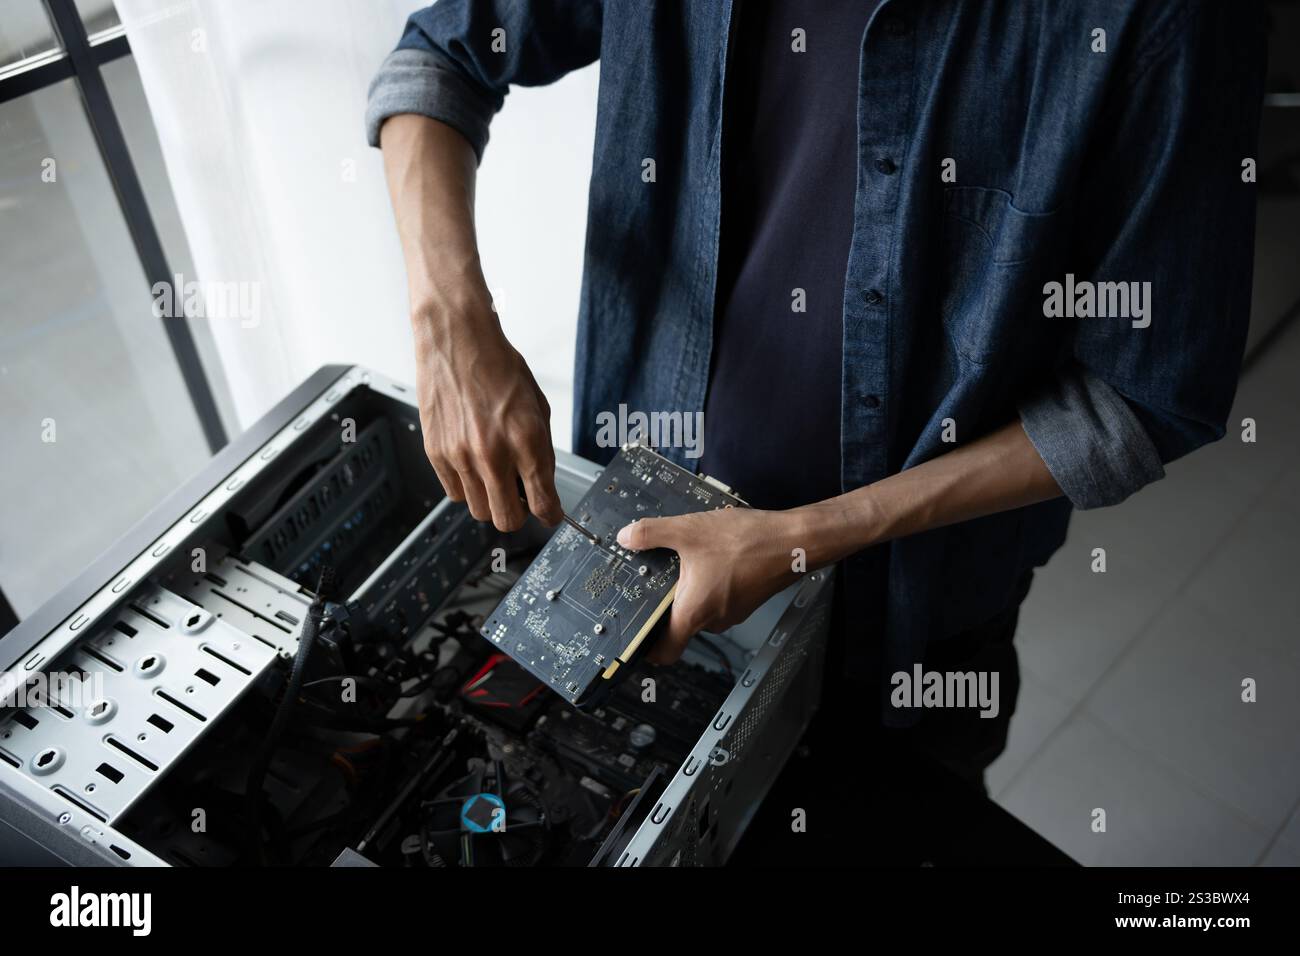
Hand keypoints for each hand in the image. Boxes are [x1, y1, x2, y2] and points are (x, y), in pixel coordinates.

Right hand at [412, 296, 562, 531]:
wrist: (457, 340)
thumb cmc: (498, 366)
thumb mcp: (537, 406)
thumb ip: (540, 450)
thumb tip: (541, 485)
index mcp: (526, 440)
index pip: (544, 504)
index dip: (551, 514)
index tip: (550, 513)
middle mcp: (493, 454)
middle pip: (508, 520)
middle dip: (519, 514)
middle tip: (521, 498)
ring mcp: (461, 456)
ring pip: (480, 511)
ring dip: (491, 500)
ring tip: (494, 475)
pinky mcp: (436, 453)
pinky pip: (454, 493)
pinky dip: (467, 487)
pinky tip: (472, 465)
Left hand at [616, 507, 811, 664]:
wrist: (794, 541)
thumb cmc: (749, 543)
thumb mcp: (688, 531)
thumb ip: (651, 534)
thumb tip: (627, 537)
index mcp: (693, 612)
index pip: (664, 652)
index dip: (645, 648)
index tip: (634, 636)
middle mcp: (712, 620)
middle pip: (678, 624)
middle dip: (666, 601)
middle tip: (656, 575)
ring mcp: (731, 612)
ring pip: (699, 606)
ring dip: (690, 586)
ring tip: (688, 557)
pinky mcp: (744, 600)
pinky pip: (717, 597)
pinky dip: (710, 581)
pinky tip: (712, 554)